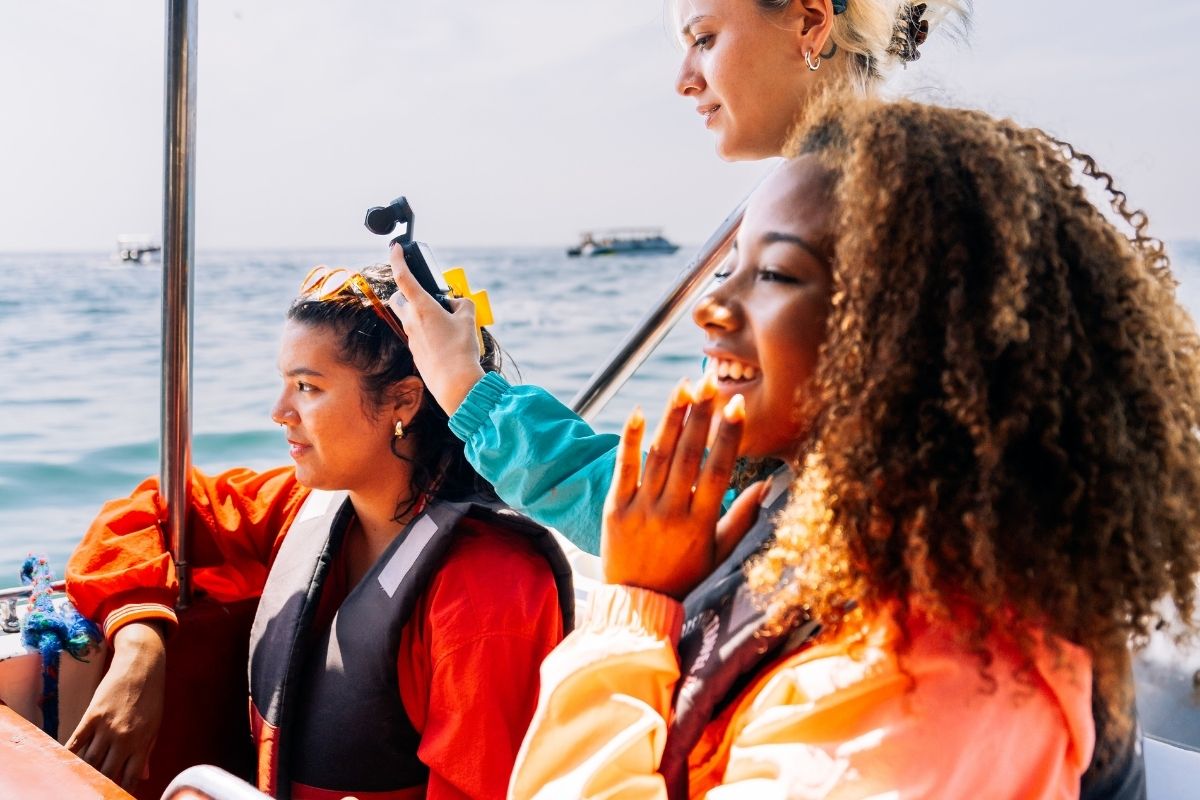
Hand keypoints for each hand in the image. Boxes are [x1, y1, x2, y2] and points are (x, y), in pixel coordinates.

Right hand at [67, 622, 166, 789]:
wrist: (142, 665)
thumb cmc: (151, 697)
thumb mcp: (155, 725)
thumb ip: (146, 752)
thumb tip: (142, 777)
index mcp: (142, 742)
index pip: (130, 778)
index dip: (122, 791)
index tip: (116, 796)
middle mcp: (124, 738)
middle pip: (105, 773)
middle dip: (99, 785)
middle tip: (93, 790)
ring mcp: (106, 727)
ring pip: (89, 761)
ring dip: (83, 773)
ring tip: (79, 781)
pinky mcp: (92, 715)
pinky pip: (76, 741)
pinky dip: (68, 755)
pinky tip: (63, 764)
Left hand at [388, 244, 485, 414]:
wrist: (454, 383)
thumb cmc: (461, 349)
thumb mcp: (468, 320)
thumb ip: (462, 304)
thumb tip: (456, 304)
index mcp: (422, 307)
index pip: (403, 276)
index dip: (397, 259)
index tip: (395, 248)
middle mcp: (411, 320)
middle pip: (398, 298)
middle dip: (406, 292)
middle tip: (426, 295)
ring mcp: (411, 337)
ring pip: (409, 317)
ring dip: (420, 313)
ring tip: (444, 321)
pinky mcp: (415, 352)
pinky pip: (417, 334)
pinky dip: (427, 331)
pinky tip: (445, 341)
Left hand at [602, 377, 765, 599]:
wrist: (637, 605)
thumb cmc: (684, 577)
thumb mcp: (719, 553)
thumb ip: (742, 517)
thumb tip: (768, 483)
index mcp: (700, 523)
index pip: (718, 470)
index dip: (729, 435)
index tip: (737, 405)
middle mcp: (671, 513)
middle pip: (688, 455)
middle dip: (700, 415)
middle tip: (708, 382)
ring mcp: (640, 510)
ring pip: (658, 456)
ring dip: (671, 418)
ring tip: (682, 387)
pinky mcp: (614, 509)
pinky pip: (623, 469)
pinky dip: (630, 440)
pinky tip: (638, 412)